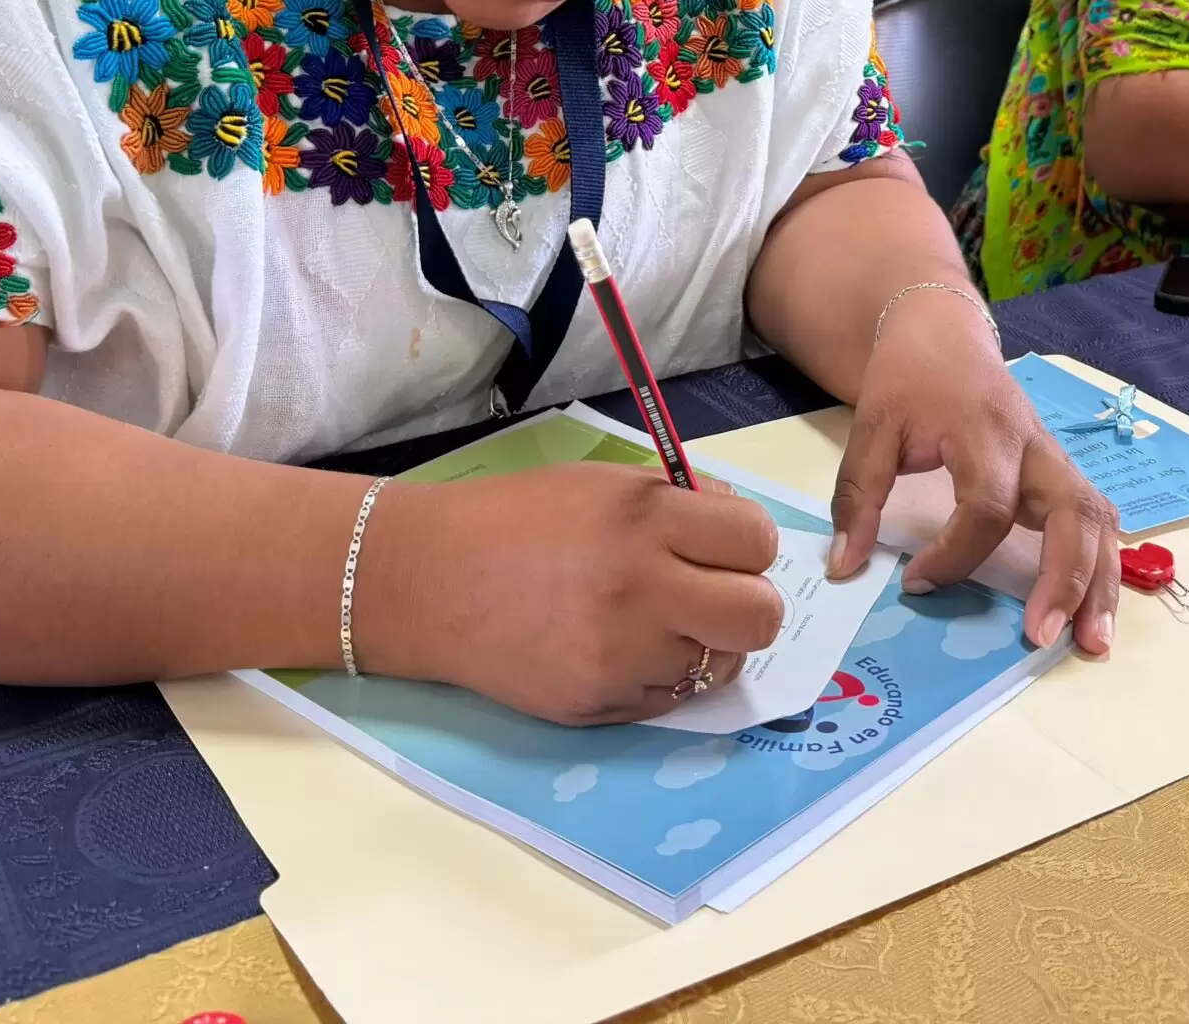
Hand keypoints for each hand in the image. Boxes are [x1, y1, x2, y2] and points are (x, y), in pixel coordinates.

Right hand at [359, 464, 784, 725]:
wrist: (428, 579)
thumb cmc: (519, 519)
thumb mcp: (606, 483)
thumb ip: (681, 502)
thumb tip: (743, 534)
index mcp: (648, 518)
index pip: (757, 540)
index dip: (748, 547)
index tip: (726, 550)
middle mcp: (644, 588)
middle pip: (760, 617)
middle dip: (748, 607)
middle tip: (712, 598)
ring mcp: (622, 655)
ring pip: (720, 667)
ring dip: (703, 647)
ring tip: (656, 625)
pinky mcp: (599, 705)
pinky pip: (669, 700)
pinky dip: (658, 678)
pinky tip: (618, 650)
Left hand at [829, 291, 1118, 656]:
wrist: (943, 334)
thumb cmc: (908, 379)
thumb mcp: (871, 428)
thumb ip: (858, 496)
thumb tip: (845, 567)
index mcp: (985, 430)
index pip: (988, 505)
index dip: (957, 553)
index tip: (917, 583)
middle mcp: (1034, 446)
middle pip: (1073, 512)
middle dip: (1065, 579)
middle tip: (1042, 638)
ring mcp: (1055, 459)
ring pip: (1099, 519)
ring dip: (1100, 582)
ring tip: (1092, 643)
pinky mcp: (1060, 474)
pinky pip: (1095, 520)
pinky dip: (1101, 566)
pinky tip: (1094, 612)